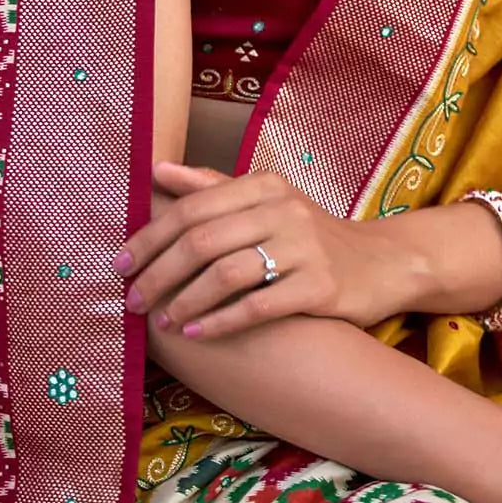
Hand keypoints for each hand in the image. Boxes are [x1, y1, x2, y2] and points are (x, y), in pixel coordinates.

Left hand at [115, 162, 412, 338]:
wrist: (381, 263)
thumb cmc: (310, 234)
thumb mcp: (265, 201)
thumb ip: (212, 186)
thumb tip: (156, 169)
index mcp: (263, 185)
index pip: (192, 207)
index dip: (150, 237)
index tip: (120, 264)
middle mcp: (283, 209)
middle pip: (202, 240)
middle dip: (158, 272)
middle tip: (131, 300)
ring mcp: (305, 247)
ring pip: (226, 273)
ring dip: (185, 301)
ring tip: (162, 320)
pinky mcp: (321, 286)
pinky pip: (259, 306)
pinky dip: (221, 322)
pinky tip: (197, 334)